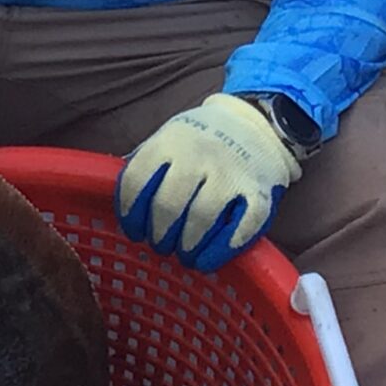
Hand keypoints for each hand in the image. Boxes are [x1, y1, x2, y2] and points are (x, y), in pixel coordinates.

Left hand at [116, 94, 301, 272]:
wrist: (253, 123)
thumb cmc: (198, 142)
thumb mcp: (167, 140)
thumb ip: (146, 169)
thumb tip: (125, 212)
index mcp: (168, 142)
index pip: (137, 182)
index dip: (130, 214)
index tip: (134, 233)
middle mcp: (198, 155)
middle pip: (168, 205)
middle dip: (159, 235)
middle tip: (160, 245)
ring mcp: (230, 173)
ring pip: (202, 218)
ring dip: (188, 246)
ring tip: (185, 255)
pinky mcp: (259, 192)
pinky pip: (241, 228)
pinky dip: (221, 249)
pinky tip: (207, 261)